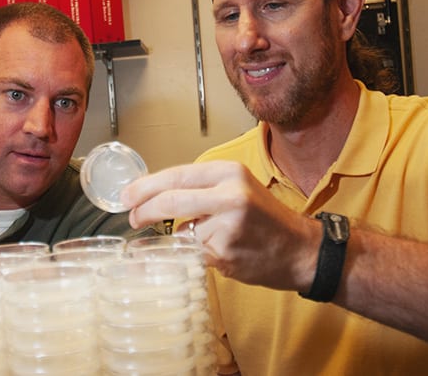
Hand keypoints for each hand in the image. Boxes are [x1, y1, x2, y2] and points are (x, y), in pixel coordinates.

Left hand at [122, 160, 318, 290]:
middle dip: (144, 211)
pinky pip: (193, 254)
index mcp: (229, 172)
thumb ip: (200, 189)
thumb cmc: (266, 220)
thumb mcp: (237, 188)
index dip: (146, 186)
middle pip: (170, 201)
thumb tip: (153, 196)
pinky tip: (217, 253)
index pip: (176, 175)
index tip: (127, 196)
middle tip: (132, 219)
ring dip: (181, 240)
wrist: (301, 249)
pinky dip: (194, 256)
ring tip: (206, 240)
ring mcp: (227, 225)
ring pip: (181, 232)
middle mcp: (229, 194)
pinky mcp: (225, 252)